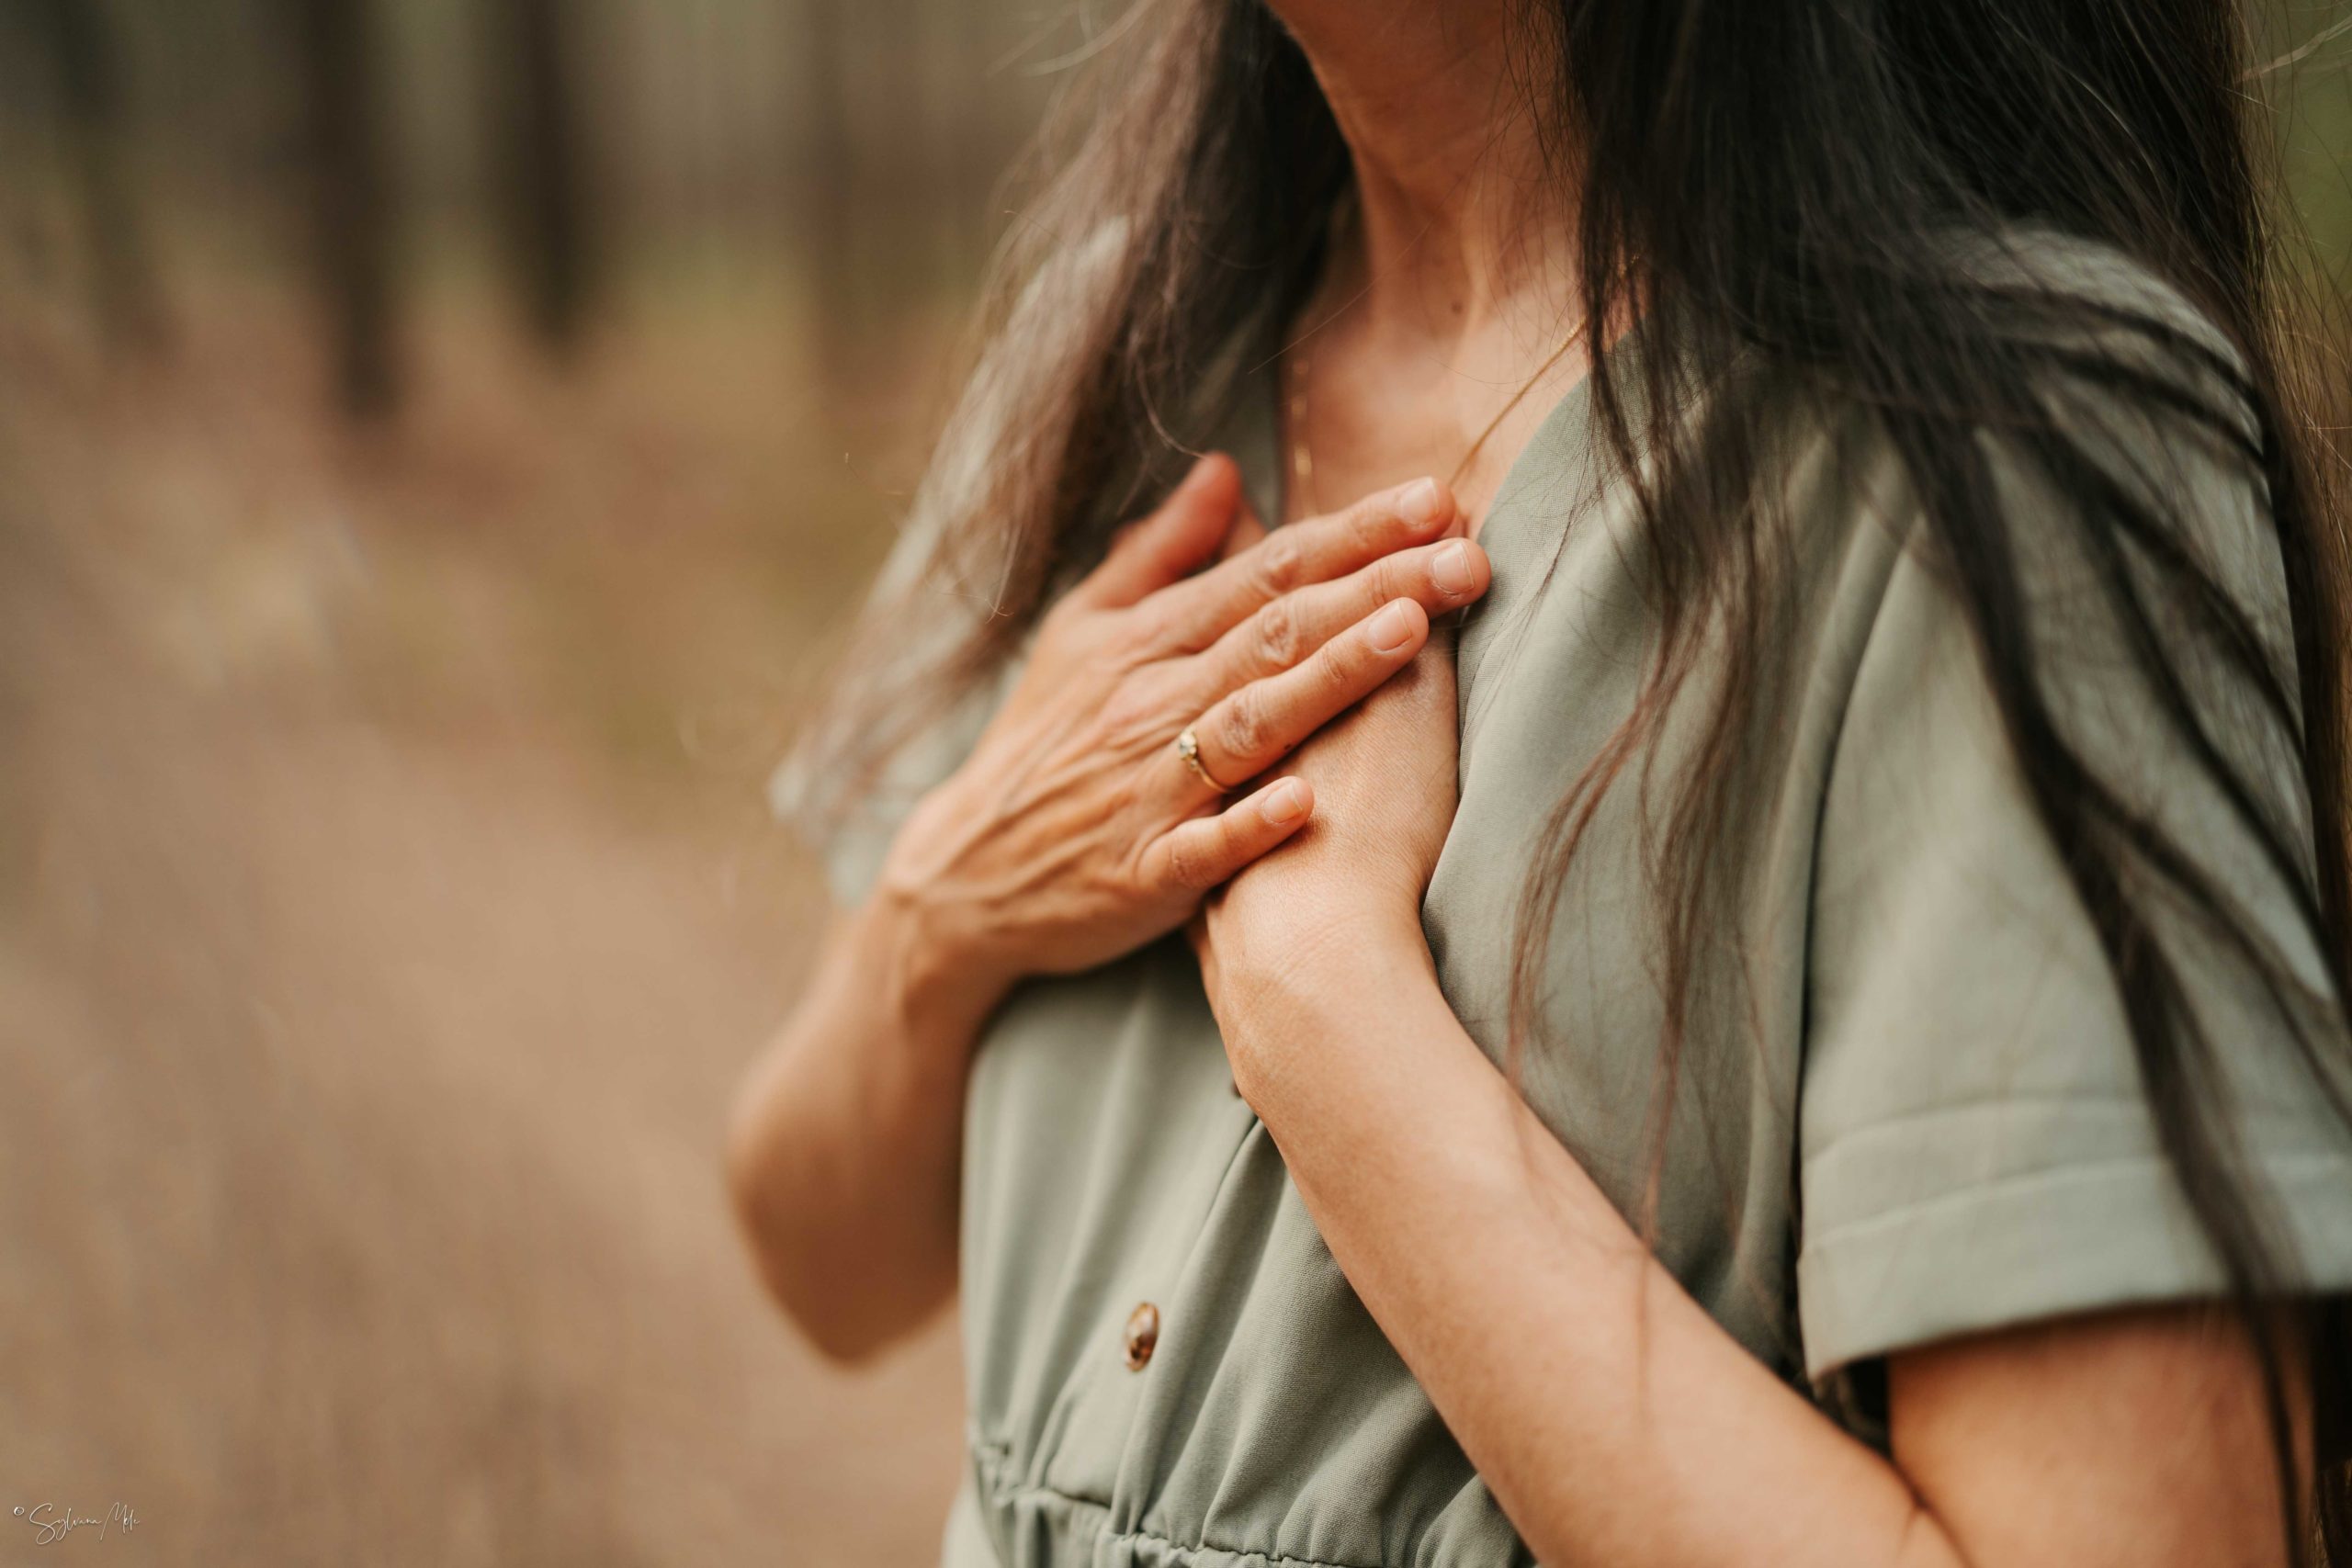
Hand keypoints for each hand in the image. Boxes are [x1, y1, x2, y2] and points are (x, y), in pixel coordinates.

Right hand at [878, 456, 1489, 1010]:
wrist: (964, 873)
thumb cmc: (1041, 744)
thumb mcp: (1082, 632)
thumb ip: (1160, 555)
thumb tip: (1225, 468)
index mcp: (1147, 641)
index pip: (1266, 571)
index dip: (1351, 534)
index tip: (1435, 499)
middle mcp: (1152, 705)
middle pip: (1275, 632)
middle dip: (1374, 587)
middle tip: (1465, 553)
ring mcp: (1148, 789)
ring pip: (1251, 723)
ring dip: (1329, 678)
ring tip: (1410, 633)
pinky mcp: (1143, 873)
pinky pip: (1201, 848)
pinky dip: (1249, 826)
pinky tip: (1306, 801)